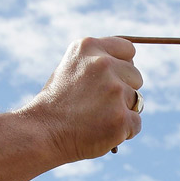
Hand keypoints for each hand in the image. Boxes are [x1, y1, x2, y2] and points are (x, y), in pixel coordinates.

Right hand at [24, 37, 142, 162]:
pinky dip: (124, 131)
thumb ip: (98, 63)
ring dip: (123, 111)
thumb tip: (130, 66)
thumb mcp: (71, 69)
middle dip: (125, 90)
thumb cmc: (56, 104)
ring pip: (138, 101)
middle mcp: (103, 64)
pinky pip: (136, 124)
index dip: (123, 66)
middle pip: (136, 76)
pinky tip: (102, 131)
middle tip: (99, 104)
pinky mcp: (121, 118)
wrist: (42, 133)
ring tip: (96, 118)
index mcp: (88, 47)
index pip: (128, 49)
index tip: (112, 79)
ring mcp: (114, 91)